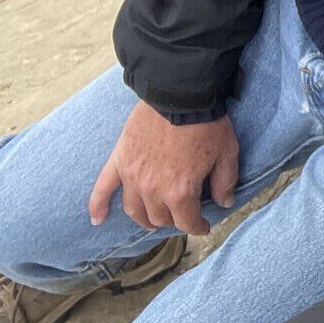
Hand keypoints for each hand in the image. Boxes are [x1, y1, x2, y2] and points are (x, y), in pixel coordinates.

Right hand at [87, 100, 239, 234]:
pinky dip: (97, 206)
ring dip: (144, 218)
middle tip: (182, 215)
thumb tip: (225, 203)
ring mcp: (132, 176)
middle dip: (173, 220)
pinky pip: (103, 188)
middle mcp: (153, 189)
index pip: (186, 223)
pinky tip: (96, 220)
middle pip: (159, 218)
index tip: (203, 226)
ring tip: (153, 219)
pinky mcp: (119, 161)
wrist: (182, 95)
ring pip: (134, 210)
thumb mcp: (227, 154)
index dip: (198, 227)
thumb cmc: (206, 124)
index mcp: (180, 192)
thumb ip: (225, 182)